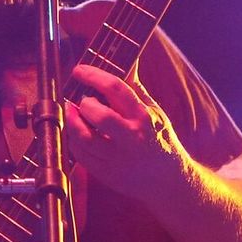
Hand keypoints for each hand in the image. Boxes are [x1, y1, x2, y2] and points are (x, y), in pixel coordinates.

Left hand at [64, 64, 186, 200]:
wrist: (167, 180)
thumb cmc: (159, 140)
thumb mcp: (154, 111)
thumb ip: (135, 88)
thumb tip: (126, 61)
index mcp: (144, 117)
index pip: (116, 89)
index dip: (93, 76)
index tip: (79, 70)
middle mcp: (132, 138)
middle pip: (99, 116)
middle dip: (84, 104)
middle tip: (82, 100)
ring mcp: (118, 159)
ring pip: (84, 137)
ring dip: (73, 121)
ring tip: (74, 113)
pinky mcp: (107, 174)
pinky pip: (80, 155)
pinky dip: (74, 140)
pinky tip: (78, 132)